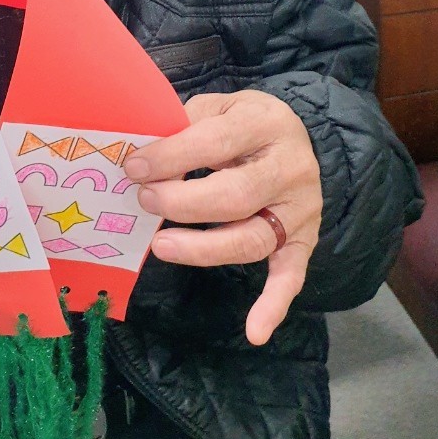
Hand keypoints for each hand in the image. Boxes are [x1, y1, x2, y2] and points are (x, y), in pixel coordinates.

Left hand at [126, 91, 321, 345]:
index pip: (217, 141)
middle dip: (183, 203)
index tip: (134, 168)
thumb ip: (185, 128)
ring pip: (252, 238)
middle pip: (236, 195)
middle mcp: (292, 166)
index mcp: (266, 122)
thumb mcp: (217, 106)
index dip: (172, 156)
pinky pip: (291, 275)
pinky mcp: (303, 240)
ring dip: (203, 248)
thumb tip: (143, 161)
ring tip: (162, 246)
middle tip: (145, 201)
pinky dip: (274, 304)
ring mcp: (301, 208)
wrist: (294, 135)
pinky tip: (255, 332)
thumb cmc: (241, 123)